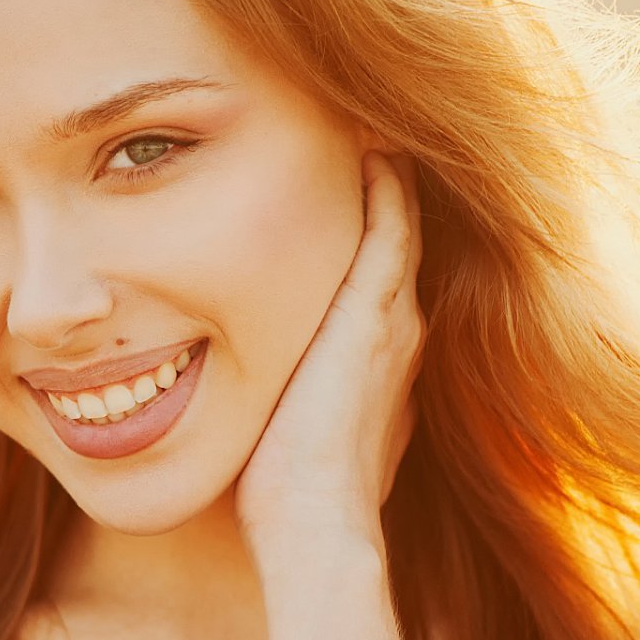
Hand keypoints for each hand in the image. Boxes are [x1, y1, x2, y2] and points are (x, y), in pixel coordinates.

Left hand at [234, 149, 426, 555]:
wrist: (314, 524)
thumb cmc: (286, 497)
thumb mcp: (289, 431)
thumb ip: (281, 399)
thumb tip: (239, 392)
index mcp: (379, 358)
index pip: (378, 272)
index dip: (363, 225)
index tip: (341, 180)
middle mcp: (400, 329)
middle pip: (396, 234)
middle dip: (379, 184)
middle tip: (358, 125)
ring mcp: (395, 316)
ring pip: (399, 218)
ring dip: (383, 168)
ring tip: (361, 115)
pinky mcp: (377, 308)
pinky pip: (392, 217)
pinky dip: (384, 174)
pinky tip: (366, 130)